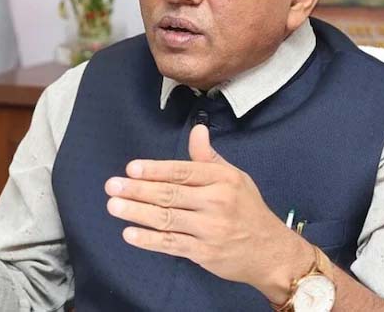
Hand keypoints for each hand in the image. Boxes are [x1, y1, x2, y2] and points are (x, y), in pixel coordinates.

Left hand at [104, 124, 311, 302]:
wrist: (271, 252)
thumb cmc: (248, 210)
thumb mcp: (234, 178)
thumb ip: (208, 157)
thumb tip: (197, 130)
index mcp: (222, 180)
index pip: (182, 171)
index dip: (155, 169)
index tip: (131, 168)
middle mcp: (216, 202)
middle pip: (170, 194)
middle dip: (138, 190)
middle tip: (113, 186)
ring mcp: (210, 229)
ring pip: (167, 219)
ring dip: (137, 213)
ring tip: (114, 206)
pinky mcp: (205, 253)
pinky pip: (172, 244)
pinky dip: (149, 240)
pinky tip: (130, 234)